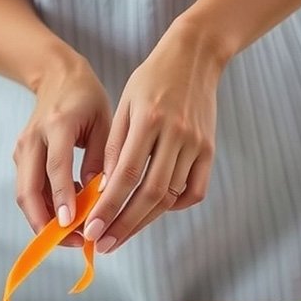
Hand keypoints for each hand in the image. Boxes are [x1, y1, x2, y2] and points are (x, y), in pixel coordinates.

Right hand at [14, 54, 111, 245]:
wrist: (55, 75)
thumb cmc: (86, 98)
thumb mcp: (104, 122)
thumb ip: (102, 159)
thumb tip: (99, 198)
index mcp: (56, 125)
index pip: (55, 168)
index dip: (61, 199)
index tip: (70, 225)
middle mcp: (32, 139)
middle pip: (27, 190)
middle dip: (44, 223)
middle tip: (70, 242)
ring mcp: (22, 149)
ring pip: (25, 194)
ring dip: (44, 220)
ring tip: (73, 235)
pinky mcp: (20, 157)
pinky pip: (29, 189)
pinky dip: (44, 207)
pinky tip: (67, 215)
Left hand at [83, 21, 219, 252]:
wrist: (195, 56)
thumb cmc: (151, 79)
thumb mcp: (124, 105)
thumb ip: (114, 146)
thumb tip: (104, 189)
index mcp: (149, 120)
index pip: (125, 175)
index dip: (108, 207)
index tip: (91, 229)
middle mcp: (176, 134)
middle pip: (150, 194)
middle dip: (124, 224)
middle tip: (103, 244)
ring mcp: (197, 144)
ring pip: (171, 197)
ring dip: (144, 220)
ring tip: (120, 234)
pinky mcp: (210, 150)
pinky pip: (194, 191)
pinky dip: (174, 206)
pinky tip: (154, 210)